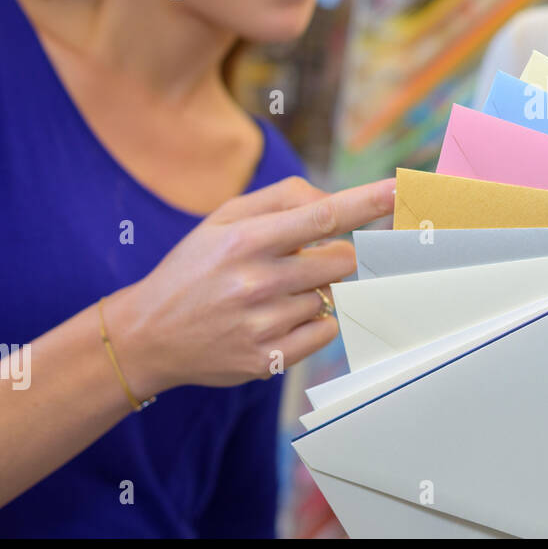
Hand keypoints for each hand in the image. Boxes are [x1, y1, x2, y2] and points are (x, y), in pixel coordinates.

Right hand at [105, 175, 395, 395]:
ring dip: (313, 291)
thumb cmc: (197, 267)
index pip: (322, 216)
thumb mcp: (223, 220)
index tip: (400, 189)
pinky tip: (276, 320)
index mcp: (246, 240)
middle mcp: (256, 282)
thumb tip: (332, 203)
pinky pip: (326, 331)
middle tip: (303, 260)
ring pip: (332, 296)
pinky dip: (313, 322)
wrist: (147, 334)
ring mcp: (263, 324)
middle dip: (336, 255)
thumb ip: (282, 200)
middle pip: (343, 260)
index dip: (367, 202)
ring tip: (268, 296)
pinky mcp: (269, 359)